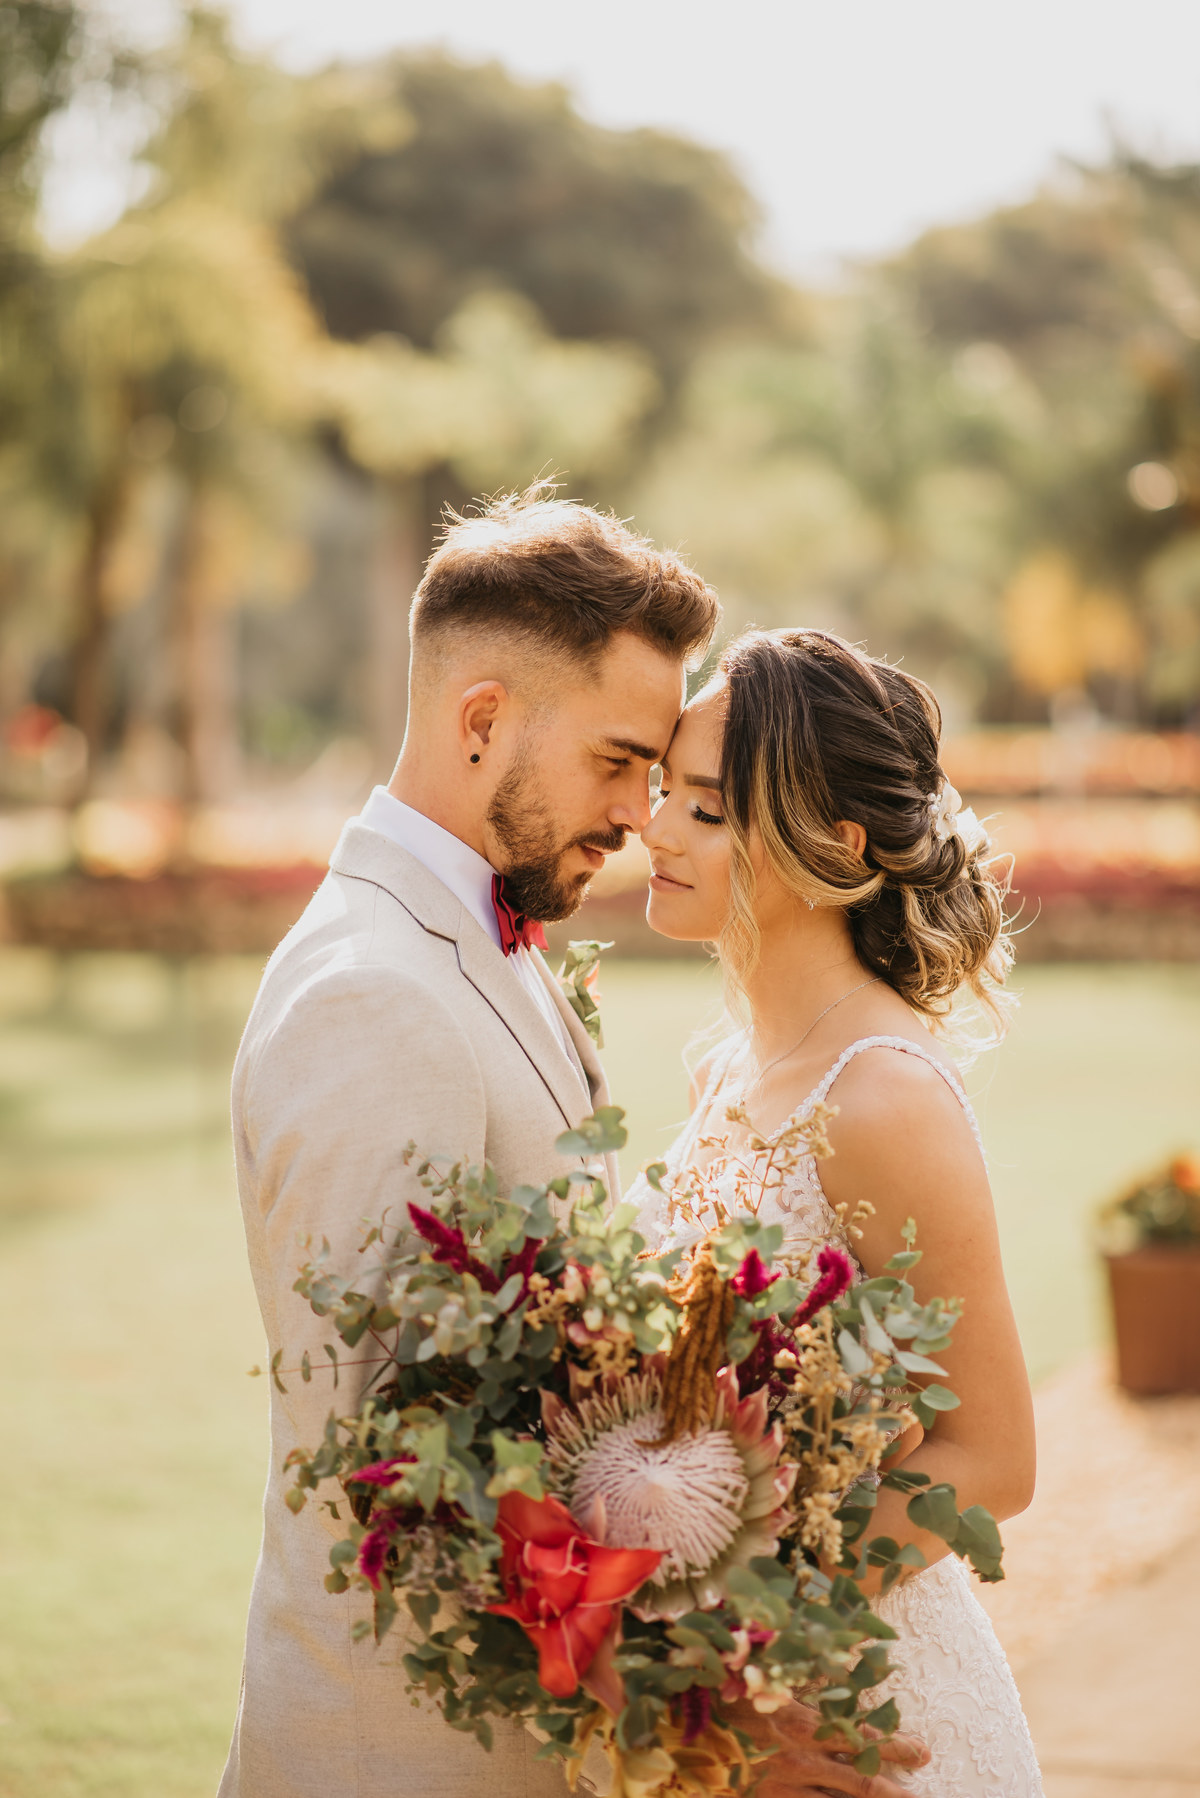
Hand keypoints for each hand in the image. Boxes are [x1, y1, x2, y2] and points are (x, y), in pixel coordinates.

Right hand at [724, 1696, 928, 1796]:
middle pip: (860, 1783)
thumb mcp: (772, 1689)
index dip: (894, 1747)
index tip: (921, 1752)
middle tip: (919, 1796)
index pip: (862, 1739)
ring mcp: (786, 1789)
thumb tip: (843, 1682)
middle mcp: (801, 1762)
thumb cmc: (732, 1699)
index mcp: (803, 1726)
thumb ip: (808, 1695)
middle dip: (895, 1790)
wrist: (688, 1732)